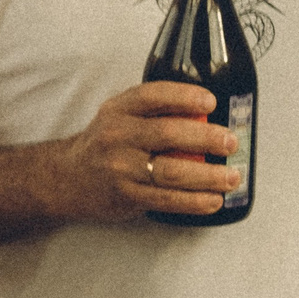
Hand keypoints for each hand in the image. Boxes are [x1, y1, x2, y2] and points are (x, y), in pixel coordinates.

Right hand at [47, 81, 238, 221]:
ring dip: (208, 176)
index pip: (152, 96)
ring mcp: (119, 168)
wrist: (67, 178)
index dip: (184, 97)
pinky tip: (213, 200)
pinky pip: (166, 199)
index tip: (210, 102)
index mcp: (118, 110)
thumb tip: (210, 116)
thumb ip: (155, 113)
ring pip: (171, 171)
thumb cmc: (105, 145)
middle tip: (230, 143)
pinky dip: (194, 201)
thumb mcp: (119, 117)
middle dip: (206, 138)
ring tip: (231, 177)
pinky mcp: (125, 195)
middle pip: (167, 134)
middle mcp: (116, 136)